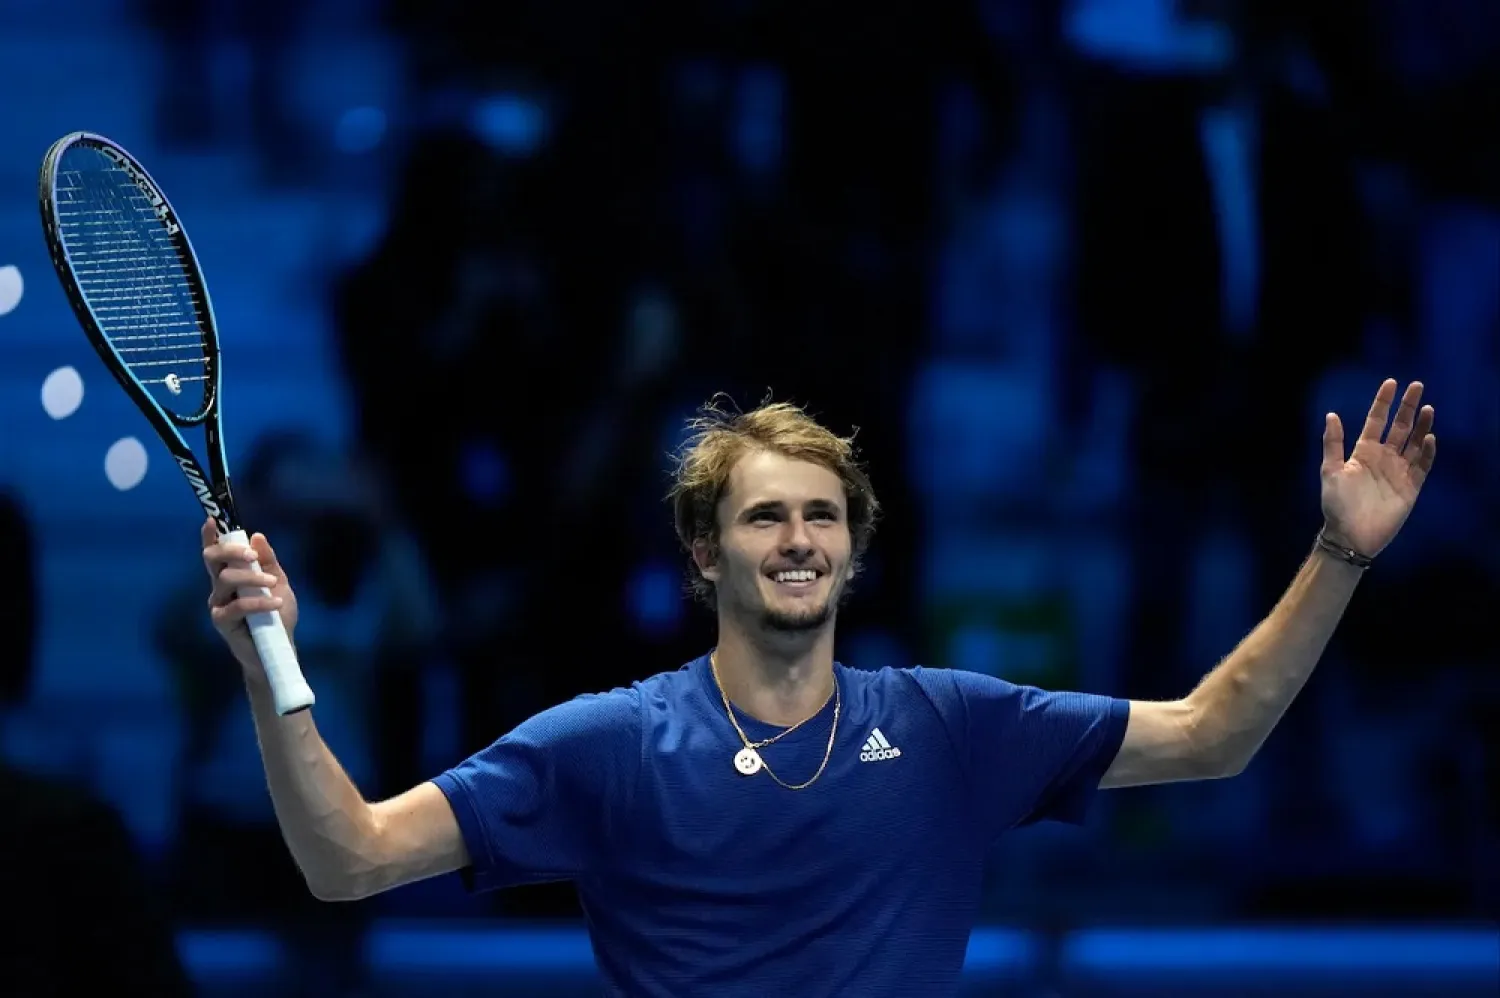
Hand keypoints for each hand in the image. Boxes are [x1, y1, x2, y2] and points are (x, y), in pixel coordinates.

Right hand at [200, 518, 298, 675]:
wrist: (279, 649)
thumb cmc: (277, 616)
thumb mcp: (278, 583)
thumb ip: (268, 562)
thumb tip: (257, 536)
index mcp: (232, 575)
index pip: (216, 552)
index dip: (211, 536)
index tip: (213, 520)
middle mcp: (220, 587)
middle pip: (212, 560)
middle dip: (231, 551)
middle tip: (252, 555)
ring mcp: (219, 604)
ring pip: (225, 580)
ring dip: (251, 578)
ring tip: (272, 584)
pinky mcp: (222, 622)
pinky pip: (236, 606)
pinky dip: (258, 602)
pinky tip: (276, 604)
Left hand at [1320, 379, 1436, 558]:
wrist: (1350, 535)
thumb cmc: (1336, 504)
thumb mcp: (1330, 470)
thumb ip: (1333, 443)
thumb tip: (1331, 414)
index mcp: (1363, 451)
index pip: (1377, 421)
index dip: (1384, 402)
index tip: (1392, 383)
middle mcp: (1384, 457)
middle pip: (1400, 427)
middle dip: (1408, 407)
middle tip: (1417, 386)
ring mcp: (1399, 471)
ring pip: (1415, 442)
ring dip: (1422, 426)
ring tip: (1428, 408)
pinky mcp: (1411, 486)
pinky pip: (1423, 465)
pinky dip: (1428, 452)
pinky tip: (1430, 438)